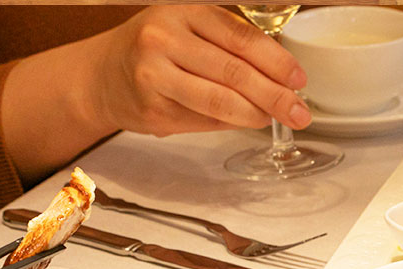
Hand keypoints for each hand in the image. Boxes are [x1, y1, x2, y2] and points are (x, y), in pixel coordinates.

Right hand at [2, 5, 311, 181]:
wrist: (102, 75)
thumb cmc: (156, 50)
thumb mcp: (189, 28)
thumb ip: (230, 45)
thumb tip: (282, 79)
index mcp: (183, 12)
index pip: (241, 37)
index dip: (276, 61)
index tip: (299, 79)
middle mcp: (164, 40)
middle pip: (234, 73)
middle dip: (275, 96)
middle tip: (300, 112)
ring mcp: (154, 76)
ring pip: (219, 101)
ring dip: (255, 114)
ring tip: (276, 119)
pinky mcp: (152, 110)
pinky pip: (203, 120)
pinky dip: (230, 123)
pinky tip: (245, 121)